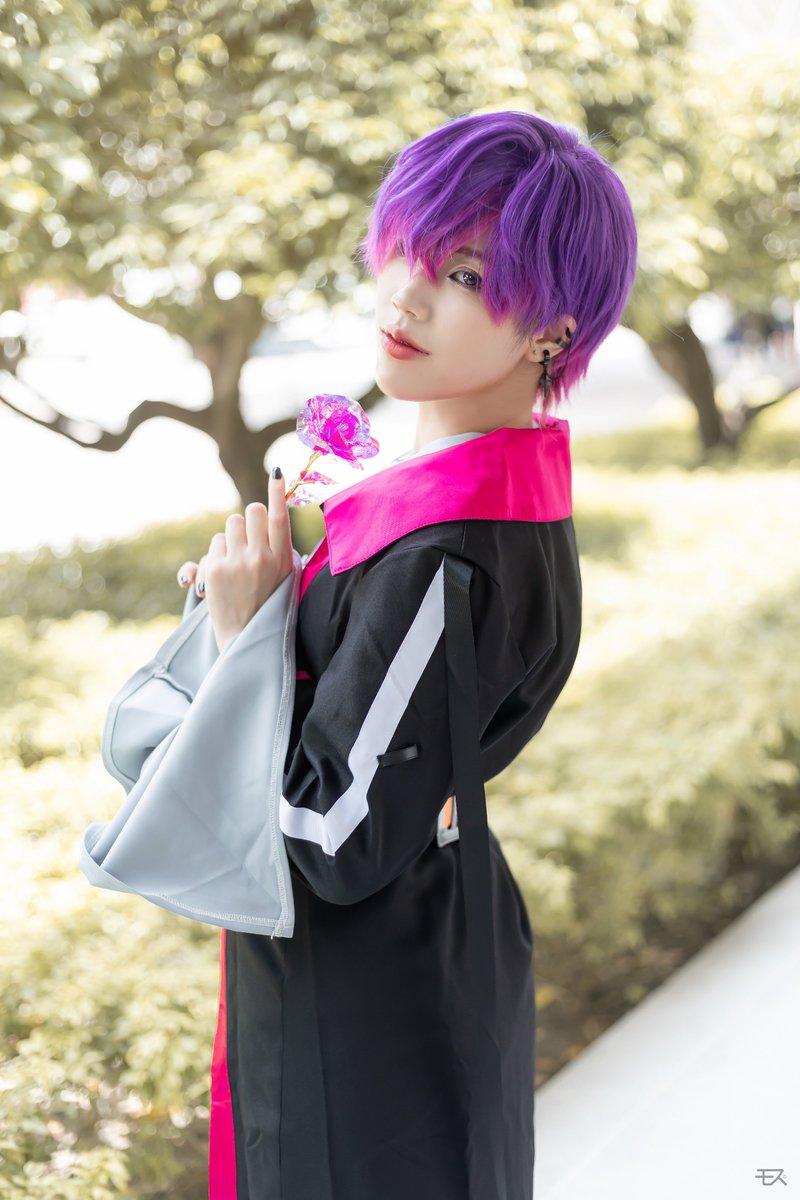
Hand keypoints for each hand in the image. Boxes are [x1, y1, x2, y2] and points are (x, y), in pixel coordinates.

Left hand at [175, 470, 292, 652]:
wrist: (244, 638)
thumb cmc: (268, 603)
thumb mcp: (285, 576)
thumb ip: (279, 547)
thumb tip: (271, 512)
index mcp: (283, 560)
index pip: (279, 518)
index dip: (277, 492)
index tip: (275, 472)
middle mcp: (260, 559)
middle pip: (252, 511)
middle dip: (251, 519)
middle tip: (251, 537)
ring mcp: (236, 564)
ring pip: (232, 523)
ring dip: (234, 536)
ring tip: (239, 561)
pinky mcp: (215, 570)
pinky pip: (216, 543)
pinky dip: (220, 554)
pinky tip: (225, 574)